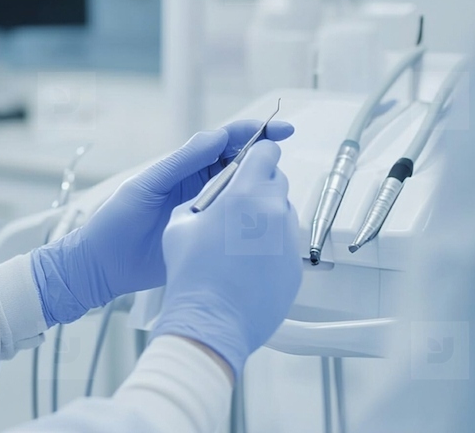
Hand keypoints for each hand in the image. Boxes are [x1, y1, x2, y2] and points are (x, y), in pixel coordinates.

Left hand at [32, 119, 294, 325]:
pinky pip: (236, 223)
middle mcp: (199, 185)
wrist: (103, 265)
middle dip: (263, 159)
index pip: (225, 143)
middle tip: (281, 162)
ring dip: (260, 189)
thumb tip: (216, 137)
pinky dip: (251, 220)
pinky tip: (265, 222)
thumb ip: (181, 162)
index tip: (279, 131)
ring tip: (277, 190)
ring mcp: (206, 211)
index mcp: (185, 167)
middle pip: (240, 165)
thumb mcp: (148, 186)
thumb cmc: (116, 221)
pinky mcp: (207, 236)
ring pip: (242, 193)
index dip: (253, 134)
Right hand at [150, 141, 301, 378]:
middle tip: (236, 203)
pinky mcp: (294, 267)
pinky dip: (270, 248)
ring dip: (265, 217)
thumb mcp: (181, 222)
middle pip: (277, 180)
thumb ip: (205, 197)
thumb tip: (217, 192)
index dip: (256, 152)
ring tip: (237, 240)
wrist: (210, 321)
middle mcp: (273, 212)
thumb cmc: (191, 273)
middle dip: (258, 184)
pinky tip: (246, 265)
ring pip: (282, 213)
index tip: (251, 159)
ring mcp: (287, 241)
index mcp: (245, 193)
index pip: (265, 151)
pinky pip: (284, 245)